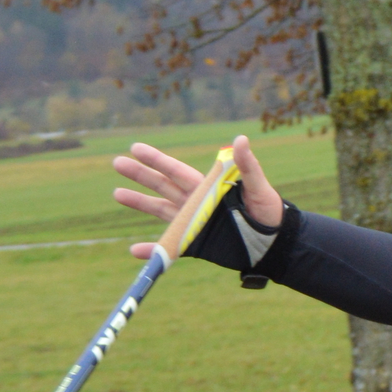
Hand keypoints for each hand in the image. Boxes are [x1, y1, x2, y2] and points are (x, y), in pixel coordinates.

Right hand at [113, 131, 281, 256]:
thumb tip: (240, 139)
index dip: (156, 160)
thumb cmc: (268, 211)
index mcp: (206, 186)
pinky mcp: (196, 244)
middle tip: (117, 162)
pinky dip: (152, 250)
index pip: (176, 170)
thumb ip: (247, 166)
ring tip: (117, 193)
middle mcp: (195, 202)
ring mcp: (193, 223)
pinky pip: (170, 247)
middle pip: (162, 186)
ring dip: (139, 204)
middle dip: (141, 175)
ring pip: (160, 211)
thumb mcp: (258, 187)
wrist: (274, 243)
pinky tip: (134, 252)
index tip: (135, 148)